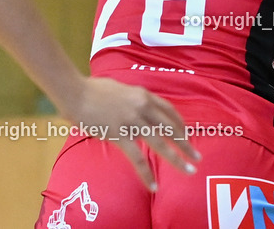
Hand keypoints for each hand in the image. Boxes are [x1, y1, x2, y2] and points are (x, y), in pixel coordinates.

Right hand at [59, 77, 200, 191]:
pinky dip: (147, 173)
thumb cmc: (92, 89)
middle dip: (185, 144)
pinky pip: (137, 158)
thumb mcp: (121, 90)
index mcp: (144, 95)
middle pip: (171, 128)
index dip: (180, 124)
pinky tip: (153, 184)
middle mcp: (143, 107)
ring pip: (160, 143)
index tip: (187, 134)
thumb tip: (135, 110)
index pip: (169, 110)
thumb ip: (132, 100)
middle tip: (197, 157)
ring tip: (188, 170)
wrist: (76, 92)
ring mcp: (133, 121)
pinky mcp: (120, 135)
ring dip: (176, 159)